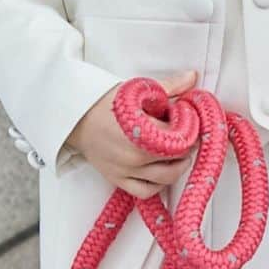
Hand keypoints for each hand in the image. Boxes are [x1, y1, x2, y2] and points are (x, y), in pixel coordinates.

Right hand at [66, 69, 199, 198]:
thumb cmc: (106, 104)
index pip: (181, 138)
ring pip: (164, 179)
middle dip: (186, 148)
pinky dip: (158, 185)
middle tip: (187, 138)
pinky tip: (162, 172)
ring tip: (179, 155)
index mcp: (143, 132)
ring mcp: (126, 170)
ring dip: (177, 168)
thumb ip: (169, 86)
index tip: (190, 124)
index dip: (191, 132)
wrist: (77, 118)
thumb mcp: (138, 91)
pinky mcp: (118, 179)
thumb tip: (192, 77)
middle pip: (176, 159)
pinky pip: (145, 191)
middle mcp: (134, 155)